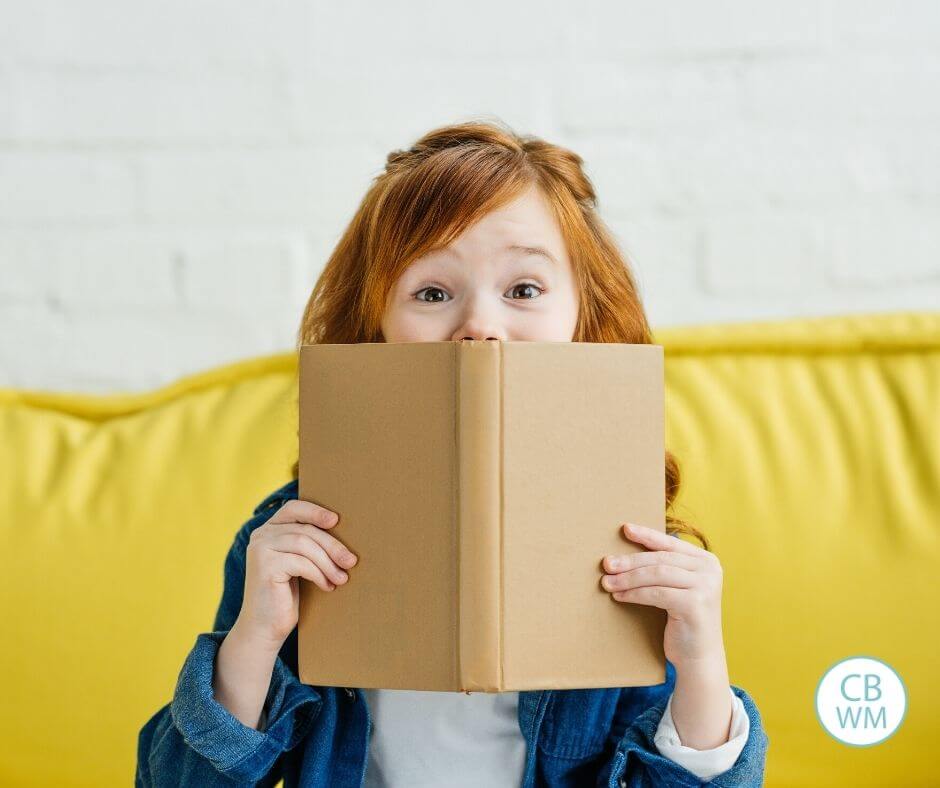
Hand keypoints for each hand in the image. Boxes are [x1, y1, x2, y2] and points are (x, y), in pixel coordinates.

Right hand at [237, 499, 358, 650]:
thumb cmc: (285, 595)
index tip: (336, 520)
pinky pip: (301, 562)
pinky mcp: (264, 566)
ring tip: (342, 578)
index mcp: (268, 530)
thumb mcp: (298, 563)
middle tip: (351, 561)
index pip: (294, 508)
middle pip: (305, 529)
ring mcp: (260, 550)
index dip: (316, 511)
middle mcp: (260, 535)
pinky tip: (327, 586)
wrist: (264, 628)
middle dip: (332, 545)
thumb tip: (344, 531)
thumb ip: (308, 544)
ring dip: (328, 562)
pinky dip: (319, 574)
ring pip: (304, 544)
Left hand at [600, 522, 724, 670]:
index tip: (625, 529)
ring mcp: (705, 586)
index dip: (647, 535)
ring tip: (607, 582)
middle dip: (630, 561)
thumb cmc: (682, 619)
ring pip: (656, 574)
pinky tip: (619, 596)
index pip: (671, 543)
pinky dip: (634, 594)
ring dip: (628, 578)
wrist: (699, 656)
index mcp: (706, 560)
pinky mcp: (695, 604)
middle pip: (661, 559)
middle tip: (606, 564)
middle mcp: (710, 570)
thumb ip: (665, 567)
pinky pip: (656, 593)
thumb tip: (626, 552)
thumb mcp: (678, 587)